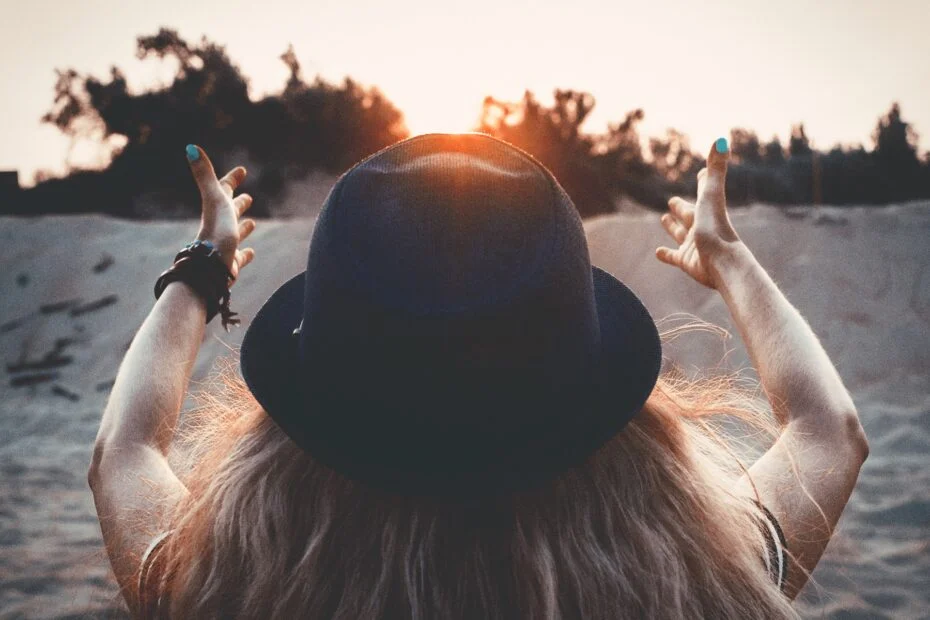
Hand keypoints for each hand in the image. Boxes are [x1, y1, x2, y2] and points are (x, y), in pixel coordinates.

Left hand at [186, 145, 255, 282]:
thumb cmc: (217, 231)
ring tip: (252, 223)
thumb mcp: (214, 199)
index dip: (232, 179)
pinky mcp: (231, 262)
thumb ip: (204, 175)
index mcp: (217, 209)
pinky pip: (240, 256)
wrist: (212, 266)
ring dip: (243, 227)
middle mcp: (221, 226)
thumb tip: (189, 147)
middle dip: (238, 203)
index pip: (224, 189)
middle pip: (230, 211)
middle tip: (248, 197)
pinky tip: (251, 252)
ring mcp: (226, 245)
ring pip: (235, 233)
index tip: (241, 171)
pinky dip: (246, 254)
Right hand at [655, 138, 740, 288]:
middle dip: (682, 207)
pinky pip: (674, 257)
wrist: (722, 263)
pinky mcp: (686, 262)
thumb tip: (722, 139)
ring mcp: (693, 245)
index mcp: (707, 210)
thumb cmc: (716, 228)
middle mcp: (701, 226)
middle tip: (672, 201)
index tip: (703, 173)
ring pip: (680, 234)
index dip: (703, 181)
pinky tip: (657, 252)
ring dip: (672, 227)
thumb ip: (716, 170)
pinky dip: (665, 254)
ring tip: (664, 218)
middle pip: (689, 214)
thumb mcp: (711, 196)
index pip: (704, 192)